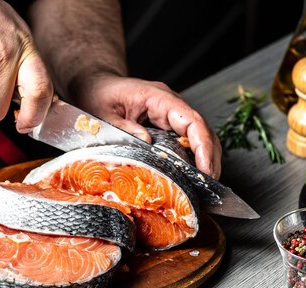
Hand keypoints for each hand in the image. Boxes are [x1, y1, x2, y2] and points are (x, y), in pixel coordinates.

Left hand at [71, 74, 221, 178]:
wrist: (95, 85)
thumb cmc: (99, 95)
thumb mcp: (104, 113)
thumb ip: (123, 127)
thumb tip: (146, 141)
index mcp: (159, 98)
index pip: (192, 121)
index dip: (203, 145)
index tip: (206, 169)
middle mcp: (171, 105)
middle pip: (203, 130)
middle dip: (210, 157)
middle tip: (209, 184)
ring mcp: (171, 115)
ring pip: (199, 136)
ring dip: (205, 159)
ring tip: (205, 184)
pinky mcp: (167, 124)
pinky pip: (187, 140)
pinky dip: (194, 158)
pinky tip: (192, 175)